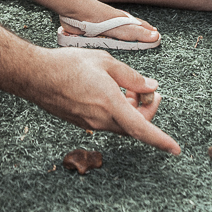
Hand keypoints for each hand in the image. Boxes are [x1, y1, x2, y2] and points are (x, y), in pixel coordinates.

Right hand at [28, 48, 180, 154]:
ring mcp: (90, 124)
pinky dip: (116, 111)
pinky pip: (107, 122)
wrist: (36, 75)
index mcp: (110, 104)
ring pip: (120, 124)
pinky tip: (111, 92)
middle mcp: (101, 120)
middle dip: (147, 111)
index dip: (161, 140)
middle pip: (134, 125)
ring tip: (128, 88)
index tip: (175, 149)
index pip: (141, 128)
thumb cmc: (68, 65)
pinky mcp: (81, 122)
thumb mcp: (106, 62)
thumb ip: (132, 77)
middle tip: (149, 91)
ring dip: (131, 110)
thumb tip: (151, 87)